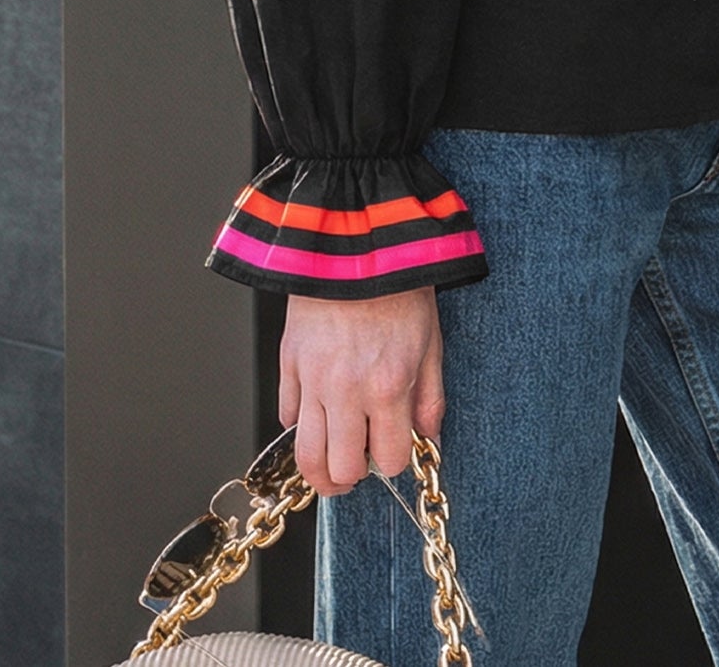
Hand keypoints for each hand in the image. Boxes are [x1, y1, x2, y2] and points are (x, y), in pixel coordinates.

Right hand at [279, 285, 442, 492]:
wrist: (357, 241)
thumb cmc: (399, 287)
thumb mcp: (431, 341)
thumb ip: (430, 398)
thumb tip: (427, 438)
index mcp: (388, 386)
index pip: (389, 460)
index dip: (393, 462)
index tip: (392, 450)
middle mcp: (347, 391)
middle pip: (340, 469)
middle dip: (352, 477)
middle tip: (359, 468)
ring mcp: (312, 379)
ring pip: (306, 455)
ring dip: (319, 470)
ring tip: (332, 464)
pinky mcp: (288, 362)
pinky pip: (286, 415)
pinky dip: (299, 425)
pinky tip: (317, 415)